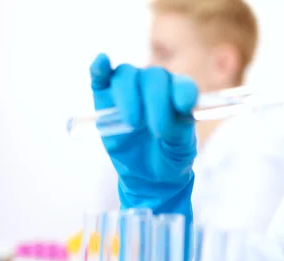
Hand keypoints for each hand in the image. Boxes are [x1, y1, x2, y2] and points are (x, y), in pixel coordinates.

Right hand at [89, 53, 196, 216]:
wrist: (148, 175)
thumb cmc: (169, 157)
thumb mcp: (180, 150)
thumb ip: (180, 130)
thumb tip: (178, 112)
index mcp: (178, 95)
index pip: (182, 85)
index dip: (183, 92)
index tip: (184, 107)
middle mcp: (155, 85)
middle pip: (154, 76)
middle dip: (157, 102)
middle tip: (159, 130)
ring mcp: (129, 89)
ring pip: (127, 75)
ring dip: (129, 96)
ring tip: (134, 124)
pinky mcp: (104, 97)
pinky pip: (100, 76)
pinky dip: (99, 68)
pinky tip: (102, 62)